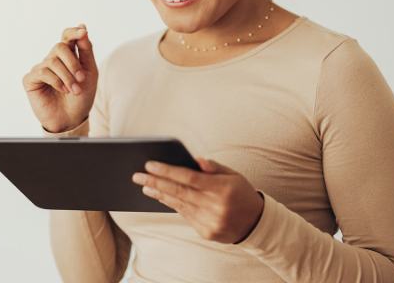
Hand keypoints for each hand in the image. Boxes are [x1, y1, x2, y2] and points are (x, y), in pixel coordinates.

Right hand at [22, 24, 97, 132]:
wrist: (72, 118)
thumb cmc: (81, 96)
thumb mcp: (90, 72)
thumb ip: (86, 50)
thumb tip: (83, 28)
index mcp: (68, 55)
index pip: (67, 36)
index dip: (74, 32)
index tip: (83, 32)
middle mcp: (53, 59)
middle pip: (60, 46)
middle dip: (73, 63)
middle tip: (81, 78)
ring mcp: (41, 68)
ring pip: (53, 61)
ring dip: (67, 76)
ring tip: (74, 90)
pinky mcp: (30, 79)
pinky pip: (43, 72)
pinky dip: (56, 81)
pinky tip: (62, 90)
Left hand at [131, 157, 264, 244]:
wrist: (256, 223)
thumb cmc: (241, 193)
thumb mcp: (233, 175)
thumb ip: (213, 167)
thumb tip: (194, 160)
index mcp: (222, 188)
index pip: (188, 177)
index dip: (167, 171)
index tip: (150, 164)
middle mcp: (215, 206)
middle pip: (179, 192)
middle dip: (155, 182)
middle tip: (137, 176)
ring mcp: (210, 221)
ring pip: (178, 205)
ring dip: (159, 194)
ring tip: (145, 186)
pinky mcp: (206, 232)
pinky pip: (185, 216)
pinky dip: (172, 205)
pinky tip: (161, 197)